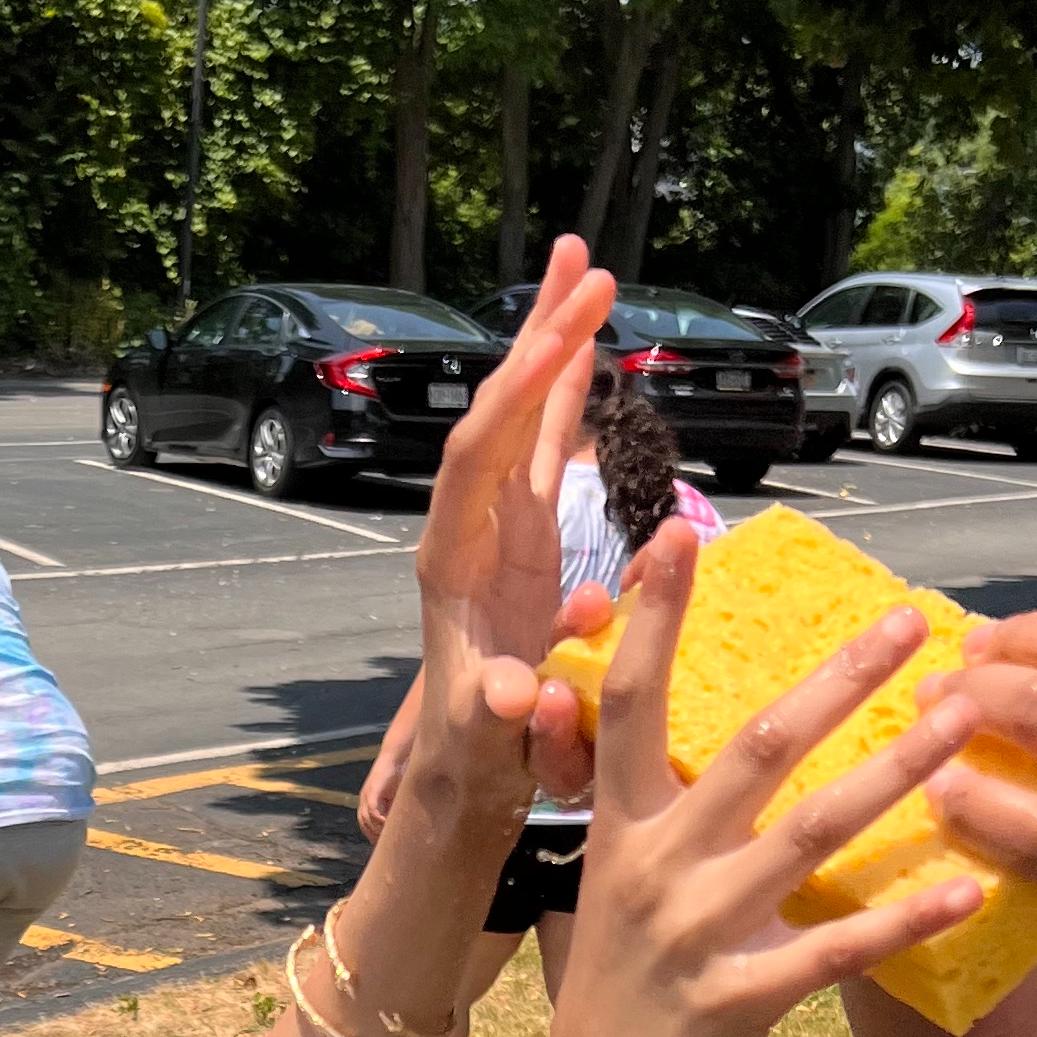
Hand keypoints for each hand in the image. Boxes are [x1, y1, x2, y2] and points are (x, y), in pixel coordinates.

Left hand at [357, 738, 403, 841]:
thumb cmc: (401, 772)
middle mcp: (365, 800)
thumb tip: (409, 824)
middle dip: (374, 838)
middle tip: (386, 849)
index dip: (374, 837)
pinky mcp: (372, 792)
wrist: (397, 754)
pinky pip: (373, 812)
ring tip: (389, 840)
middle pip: (365, 826)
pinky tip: (388, 827)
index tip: (384, 849)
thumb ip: (399, 808)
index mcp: (370, 802)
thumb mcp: (400, 794)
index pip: (368, 825)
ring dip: (377, 832)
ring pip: (367, 821)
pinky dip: (379, 821)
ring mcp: (366, 796)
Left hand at [402, 233, 618, 813]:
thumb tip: (513, 691)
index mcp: (449, 563)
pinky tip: (588, 335)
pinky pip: (547, 445)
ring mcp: (498, 524)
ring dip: (551, 342)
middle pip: (497, 414)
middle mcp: (467, 526)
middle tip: (584, 263)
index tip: (562, 338)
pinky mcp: (527, 533)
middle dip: (539, 340)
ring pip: (522, 415)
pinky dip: (568, 390)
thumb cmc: (475, 758)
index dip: (515, 398)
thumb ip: (499, 713)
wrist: (469, 774)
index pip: (475, 460)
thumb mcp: (488, 742)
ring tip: (582, 264)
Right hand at [546, 521, 988, 1036]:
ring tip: (963, 721)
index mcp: (619, 834)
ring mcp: (693, 937)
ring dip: (893, 771)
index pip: (627, 704)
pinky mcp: (735, 1002)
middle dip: (834, 678)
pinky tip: (972, 886)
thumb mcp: (617, 894)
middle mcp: (652, 870)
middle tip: (909, 620)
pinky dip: (906, 917)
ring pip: (807, 835)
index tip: (681, 538)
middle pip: (748, 749)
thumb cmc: (617, 1002)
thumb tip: (702, 743)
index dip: (650, 619)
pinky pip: (835, 952)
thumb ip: (658, 821)